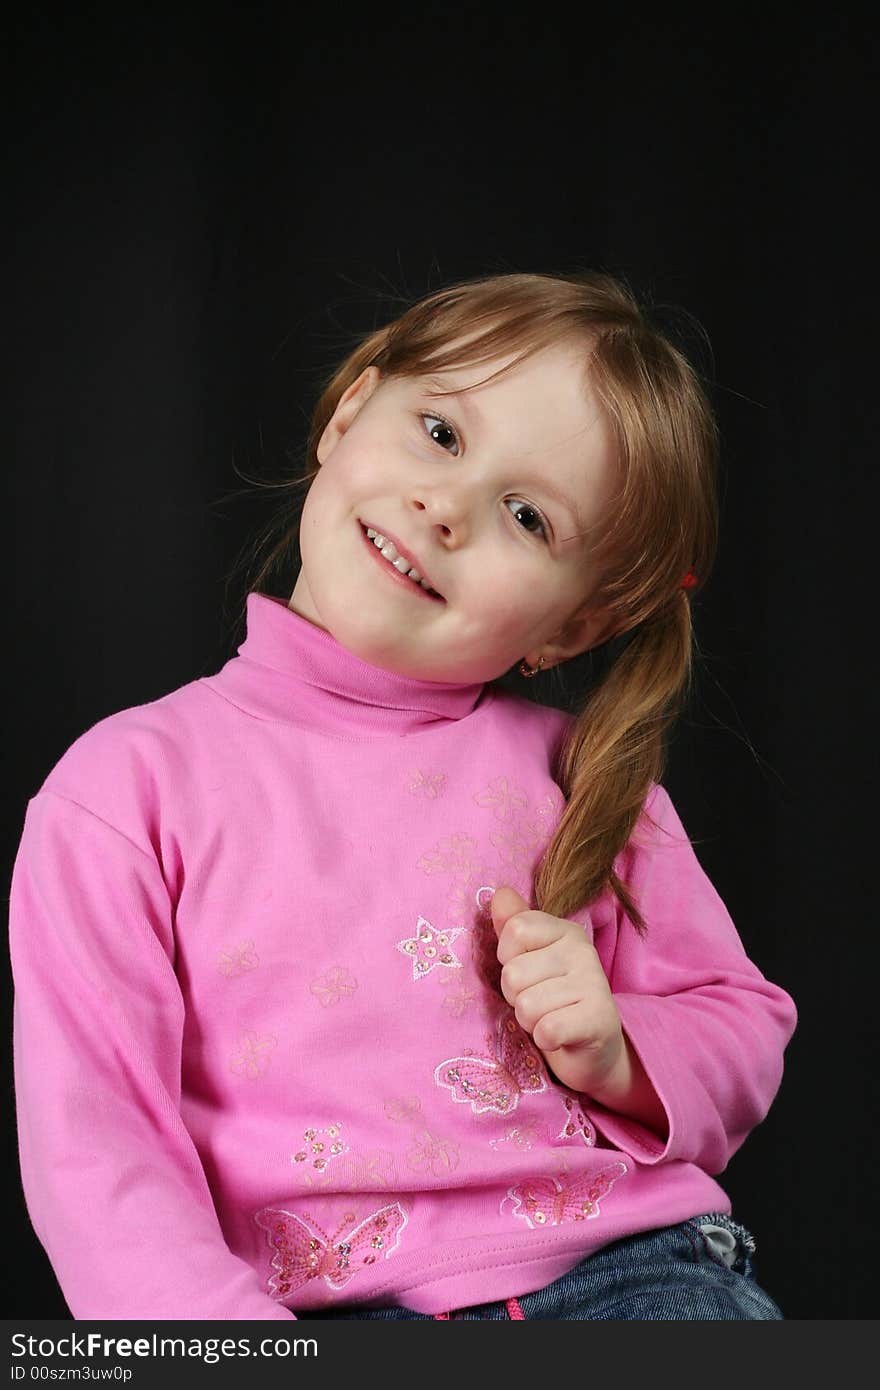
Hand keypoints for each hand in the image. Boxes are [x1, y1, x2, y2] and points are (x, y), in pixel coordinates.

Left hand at [490, 885, 627, 1099]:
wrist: (593, 1050)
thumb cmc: (554, 1000)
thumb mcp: (531, 959)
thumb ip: (513, 926)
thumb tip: (500, 893)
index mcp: (565, 930)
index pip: (514, 930)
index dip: (507, 959)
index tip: (526, 972)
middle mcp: (583, 951)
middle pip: (513, 973)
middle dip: (517, 997)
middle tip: (540, 1003)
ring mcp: (594, 984)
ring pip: (526, 1005)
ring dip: (530, 1021)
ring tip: (549, 1019)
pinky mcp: (598, 1019)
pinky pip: (546, 1029)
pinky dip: (545, 1039)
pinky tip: (560, 1036)